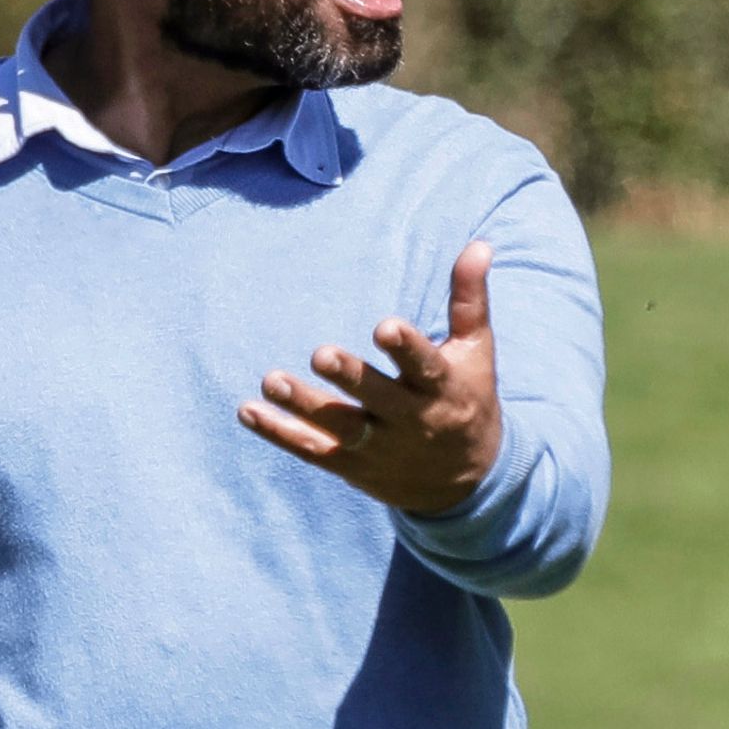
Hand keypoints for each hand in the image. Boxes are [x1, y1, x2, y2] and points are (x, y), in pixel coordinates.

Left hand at [241, 241, 507, 516]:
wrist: (468, 483)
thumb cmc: (468, 399)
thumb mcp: (476, 351)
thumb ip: (469, 300)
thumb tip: (479, 245)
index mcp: (440, 387)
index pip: (424, 366)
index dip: (406, 348)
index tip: (385, 326)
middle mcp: (409, 419)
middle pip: (378, 398)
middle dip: (350, 378)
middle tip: (321, 354)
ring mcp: (379, 445)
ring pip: (340, 426)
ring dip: (305, 406)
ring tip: (271, 382)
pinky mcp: (352, 465)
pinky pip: (313, 450)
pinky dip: (280, 433)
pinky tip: (248, 411)